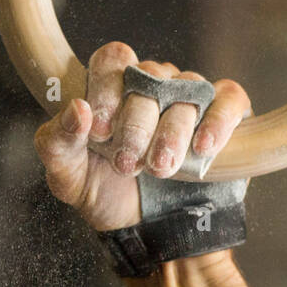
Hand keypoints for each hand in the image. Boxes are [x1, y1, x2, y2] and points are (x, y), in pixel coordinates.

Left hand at [33, 42, 250, 230]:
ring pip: (188, 90)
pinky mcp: (224, 114)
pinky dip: (218, 120)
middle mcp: (151, 83)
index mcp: (110, 88)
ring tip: (160, 168)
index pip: (113, 59)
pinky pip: (228, 99)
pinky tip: (203, 147)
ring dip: (172, 132)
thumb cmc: (103, 190)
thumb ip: (58, 140)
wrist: (145, 227)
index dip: (106, 89)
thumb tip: (76, 108)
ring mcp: (188, 96)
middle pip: (150, 76)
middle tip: (126, 163)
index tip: (101, 131)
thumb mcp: (67, 173)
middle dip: (136, 124)